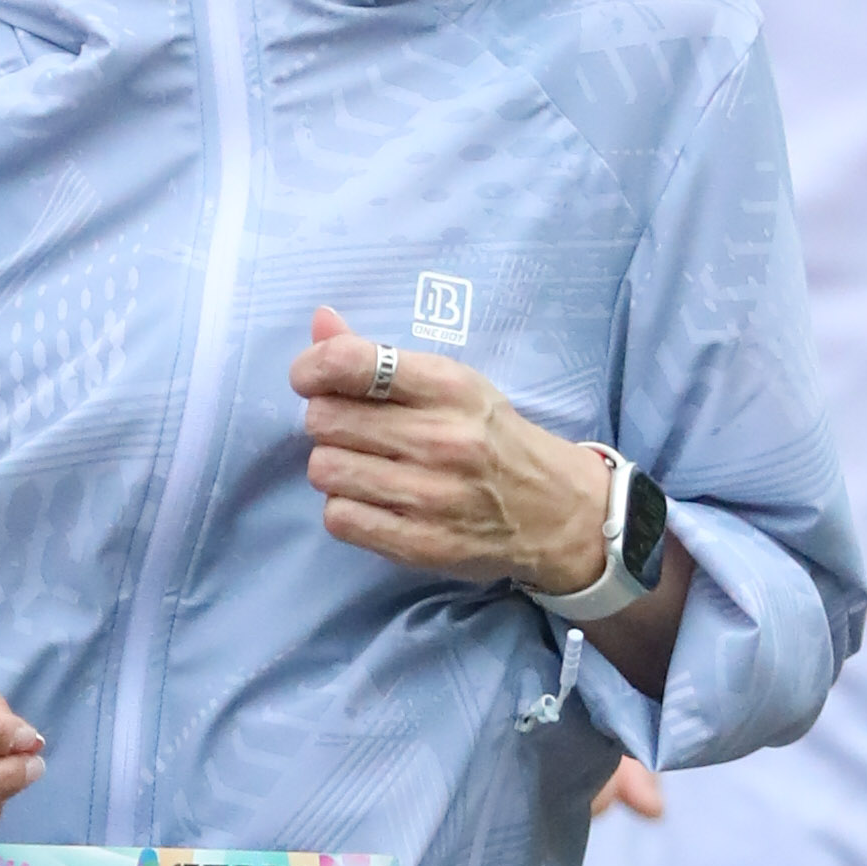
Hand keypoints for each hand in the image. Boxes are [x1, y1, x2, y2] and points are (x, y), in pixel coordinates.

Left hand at [294, 309, 618, 592]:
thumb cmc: (493, 437)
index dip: (313, 367)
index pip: (352, 363)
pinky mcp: (420, 544)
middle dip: (327, 420)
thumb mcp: (452, 384)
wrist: (556, 511)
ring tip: (366, 466)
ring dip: (334, 465)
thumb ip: (380, 357)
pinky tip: (374, 500)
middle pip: (324, 419)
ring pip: (324, 469)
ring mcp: (429, 495)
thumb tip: (320, 321)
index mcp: (449, 387)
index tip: (310, 378)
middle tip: (353, 429)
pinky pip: (339, 518)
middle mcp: (440, 439)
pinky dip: (346, 508)